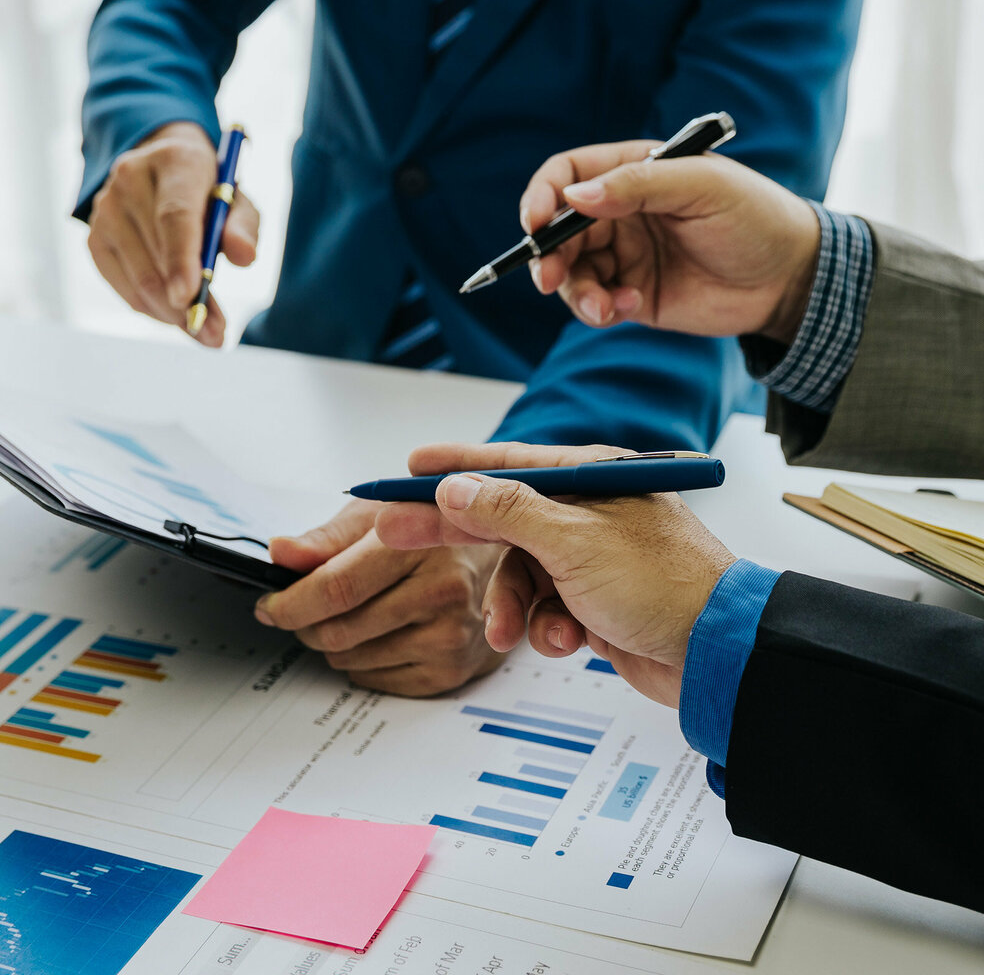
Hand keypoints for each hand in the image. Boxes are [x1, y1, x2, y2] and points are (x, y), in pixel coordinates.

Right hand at [87, 121, 260, 344]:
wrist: (163, 170)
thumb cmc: (208, 192)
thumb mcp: (237, 201)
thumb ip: (243, 226)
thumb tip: (245, 257)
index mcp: (174, 161)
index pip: (174, 216)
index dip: (181, 260)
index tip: (191, 298)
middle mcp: (131, 179)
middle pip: (156, 254)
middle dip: (186, 303)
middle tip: (214, 334)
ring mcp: (105, 208)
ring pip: (138, 278)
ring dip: (172, 314)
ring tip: (202, 330)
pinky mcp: (94, 237)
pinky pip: (123, 287)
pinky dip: (151, 308)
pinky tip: (174, 314)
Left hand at [260, 500, 503, 695]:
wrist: (501, 560)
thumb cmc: (431, 532)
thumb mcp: (379, 516)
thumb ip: (325, 539)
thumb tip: (280, 553)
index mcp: (420, 543)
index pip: (336, 588)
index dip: (290, 602)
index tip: (268, 605)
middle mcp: (442, 591)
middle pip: (337, 630)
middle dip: (304, 624)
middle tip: (301, 610)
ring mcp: (450, 635)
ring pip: (350, 659)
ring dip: (331, 642)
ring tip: (349, 614)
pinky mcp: (452, 670)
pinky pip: (374, 680)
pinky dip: (359, 662)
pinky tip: (375, 634)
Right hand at [376, 442, 734, 707]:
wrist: (719, 655)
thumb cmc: (663, 584)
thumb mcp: (574, 541)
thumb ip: (507, 512)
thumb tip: (454, 487)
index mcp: (591, 478)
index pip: (507, 463)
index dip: (454, 465)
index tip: (407, 467)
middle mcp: (589, 511)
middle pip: (503, 515)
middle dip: (457, 533)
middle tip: (398, 534)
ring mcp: (591, 556)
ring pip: (520, 572)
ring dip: (512, 604)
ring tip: (510, 631)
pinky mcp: (595, 600)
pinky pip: (545, 606)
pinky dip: (545, 626)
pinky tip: (564, 640)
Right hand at [519, 143, 820, 343]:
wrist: (791, 279)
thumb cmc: (755, 217)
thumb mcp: (702, 188)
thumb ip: (638, 185)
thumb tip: (574, 196)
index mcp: (632, 172)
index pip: (567, 175)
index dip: (542, 196)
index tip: (535, 223)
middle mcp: (619, 212)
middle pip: (557, 230)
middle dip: (547, 255)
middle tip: (549, 279)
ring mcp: (623, 255)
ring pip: (570, 272)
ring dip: (574, 291)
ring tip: (603, 307)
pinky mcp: (631, 294)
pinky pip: (594, 302)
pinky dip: (600, 308)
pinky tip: (630, 306)